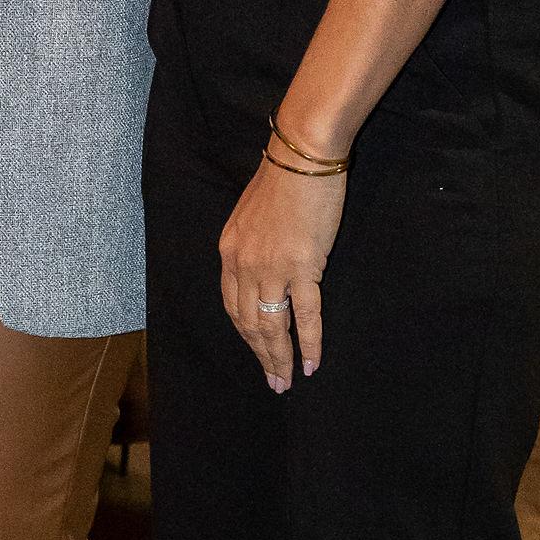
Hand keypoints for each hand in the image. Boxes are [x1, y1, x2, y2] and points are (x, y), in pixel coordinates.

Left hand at [219, 153, 346, 392]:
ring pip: (271, 325)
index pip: (232, 305)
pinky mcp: (302, 267)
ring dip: (278, 358)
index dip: (245, 334)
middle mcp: (244, 265)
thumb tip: (263, 267)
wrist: (302, 156)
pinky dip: (307, 343)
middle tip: (272, 382)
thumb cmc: (284, 180)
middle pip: (248, 323)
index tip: (256, 352)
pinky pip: (304, 315)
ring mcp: (272, 268)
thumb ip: (252, 246)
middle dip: (260, 355)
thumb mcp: (252, 216)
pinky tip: (310, 364)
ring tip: (286, 381)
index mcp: (230, 253)